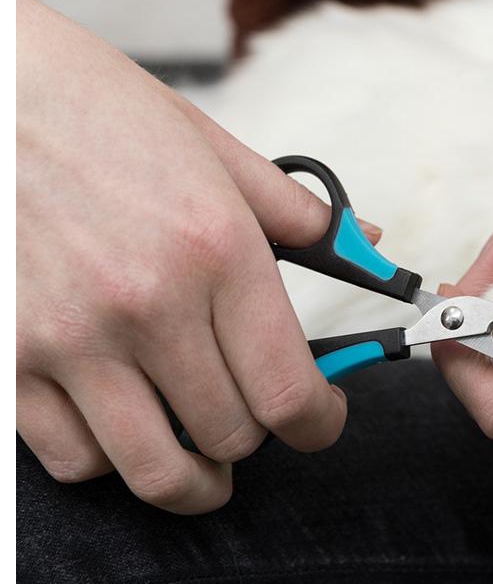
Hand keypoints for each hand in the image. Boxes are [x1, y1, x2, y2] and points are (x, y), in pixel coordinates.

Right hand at [16, 0, 377, 511]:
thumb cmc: (103, 110)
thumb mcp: (215, 150)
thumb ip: (299, 212)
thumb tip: (366, 245)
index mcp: (217, 249)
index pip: (290, 390)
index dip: (320, 423)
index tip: (321, 418)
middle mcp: (149, 304)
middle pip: (233, 436)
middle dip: (260, 434)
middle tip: (259, 410)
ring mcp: (70, 339)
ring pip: (156, 470)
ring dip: (194, 474)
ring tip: (205, 454)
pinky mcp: (9, 359)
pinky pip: (72, 460)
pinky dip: (110, 459)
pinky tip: (126, 424)